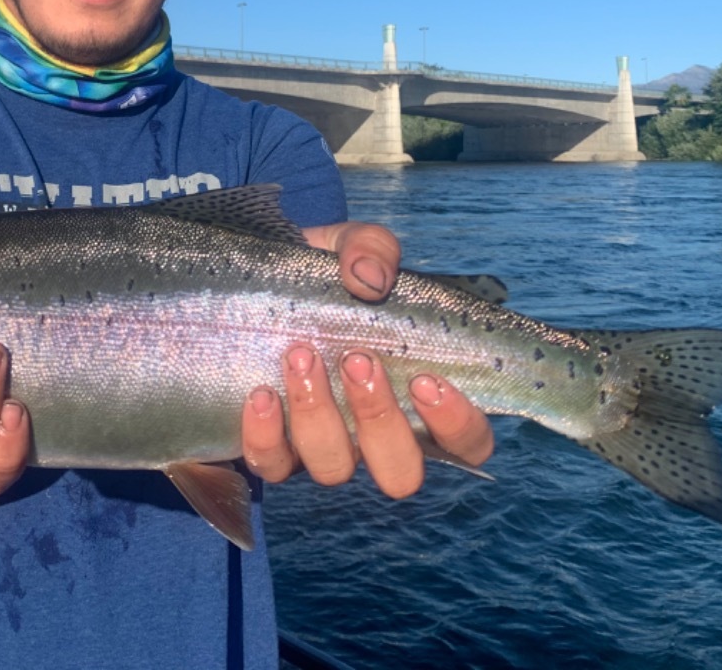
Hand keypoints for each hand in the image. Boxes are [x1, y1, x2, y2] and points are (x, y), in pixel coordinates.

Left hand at [240, 220, 493, 497]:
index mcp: (416, 400)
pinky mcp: (272, 451)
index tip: (428, 379)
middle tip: (358, 360)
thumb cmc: (324, 276)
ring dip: (319, 416)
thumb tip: (369, 278)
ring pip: (334, 470)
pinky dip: (266, 435)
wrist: (253, 284)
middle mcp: (374, 438)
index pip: (467, 443)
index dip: (457, 425)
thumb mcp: (349, 247)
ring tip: (300, 356)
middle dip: (380, 419)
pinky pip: (271, 466)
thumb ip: (371, 249)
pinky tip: (261, 392)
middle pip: (401, 473)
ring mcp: (323, 450)